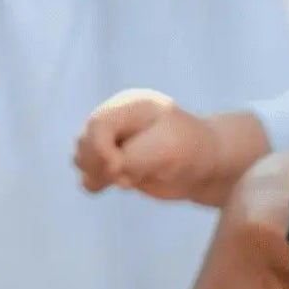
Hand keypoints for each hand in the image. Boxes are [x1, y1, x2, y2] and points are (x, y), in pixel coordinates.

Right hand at [75, 92, 209, 198]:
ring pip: (82, 159)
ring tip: (130, 179)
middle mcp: (115, 120)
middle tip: (127, 177)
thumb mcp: (166, 150)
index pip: (98, 125)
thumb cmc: (192, 150)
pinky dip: (98, 182)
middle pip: (85, 142)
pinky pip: (88, 174)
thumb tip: (109, 173)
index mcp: (130, 106)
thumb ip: (133, 158)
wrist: (206, 165)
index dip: (100, 149)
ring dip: (99, 174)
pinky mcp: (110, 161)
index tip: (118, 169)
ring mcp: (110, 140)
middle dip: (100, 164)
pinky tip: (124, 182)